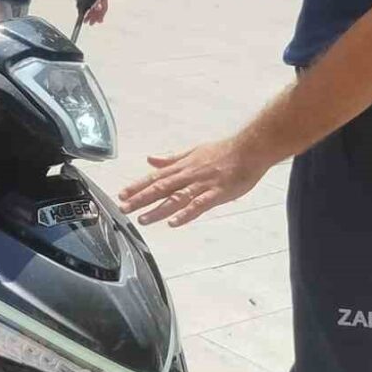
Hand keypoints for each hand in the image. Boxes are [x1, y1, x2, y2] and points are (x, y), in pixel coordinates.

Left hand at [71, 0, 107, 25]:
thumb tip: (96, 8)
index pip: (104, 6)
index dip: (101, 14)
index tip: (98, 21)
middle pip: (98, 8)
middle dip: (95, 16)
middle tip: (90, 23)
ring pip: (92, 6)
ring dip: (90, 14)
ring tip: (86, 21)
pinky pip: (87, 2)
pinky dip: (85, 8)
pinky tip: (82, 13)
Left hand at [118, 137, 270, 227]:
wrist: (249, 149)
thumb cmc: (223, 151)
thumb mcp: (192, 151)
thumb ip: (170, 159)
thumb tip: (150, 160)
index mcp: (182, 167)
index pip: (155, 178)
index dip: (137, 186)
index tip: (122, 194)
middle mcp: (188, 175)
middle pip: (160, 189)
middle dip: (140, 199)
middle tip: (123, 208)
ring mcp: (202, 185)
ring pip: (175, 199)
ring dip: (158, 210)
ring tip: (142, 219)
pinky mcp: (216, 193)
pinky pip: (198, 205)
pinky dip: (185, 214)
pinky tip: (174, 222)